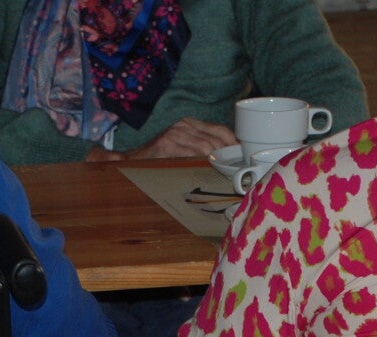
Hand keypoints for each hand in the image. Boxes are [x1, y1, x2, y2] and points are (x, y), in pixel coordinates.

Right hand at [99, 117, 237, 160]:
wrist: (134, 161)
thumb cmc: (161, 157)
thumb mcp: (184, 147)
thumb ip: (203, 148)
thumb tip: (229, 158)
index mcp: (191, 124)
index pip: (221, 130)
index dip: (234, 143)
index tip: (242, 156)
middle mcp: (184, 125)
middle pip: (217, 139)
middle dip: (228, 155)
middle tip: (237, 169)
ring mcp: (175, 134)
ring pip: (207, 147)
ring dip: (218, 161)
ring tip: (225, 173)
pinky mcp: (166, 144)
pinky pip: (191, 154)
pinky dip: (202, 163)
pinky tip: (208, 171)